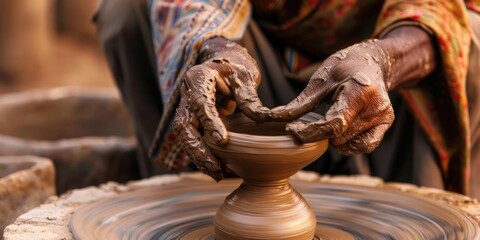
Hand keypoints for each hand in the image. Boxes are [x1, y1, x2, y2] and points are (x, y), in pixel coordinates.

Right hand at [173, 37, 269, 180]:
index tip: (222, 141)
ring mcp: (186, 109)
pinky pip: (192, 141)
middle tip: (216, 168)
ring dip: (199, 158)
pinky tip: (217, 170)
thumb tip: (262, 118)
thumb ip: (249, 96)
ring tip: (218, 175)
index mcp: (198, 78)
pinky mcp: (191, 121)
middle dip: (197, 149)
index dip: (209, 122)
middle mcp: (186, 94)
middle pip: (184, 125)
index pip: (200, 102)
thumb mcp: (245, 75)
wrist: (222, 64)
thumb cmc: (235, 68)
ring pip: (184, 138)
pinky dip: (202, 156)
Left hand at [271, 40, 394, 154]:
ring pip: (349, 144)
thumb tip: (273, 118)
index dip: (310, 132)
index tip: (291, 130)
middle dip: (318, 134)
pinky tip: (339, 133)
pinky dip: (348, 144)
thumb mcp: (319, 81)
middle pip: (339, 136)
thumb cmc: (342, 68)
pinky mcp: (387, 123)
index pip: (334, 124)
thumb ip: (300, 103)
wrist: (371, 62)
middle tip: (306, 124)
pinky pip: (365, 146)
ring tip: (328, 121)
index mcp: (360, 92)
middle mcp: (376, 107)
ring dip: (333, 139)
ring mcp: (384, 116)